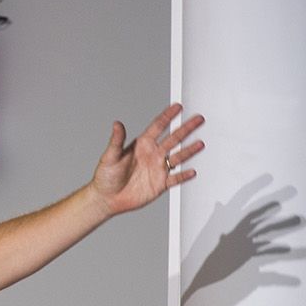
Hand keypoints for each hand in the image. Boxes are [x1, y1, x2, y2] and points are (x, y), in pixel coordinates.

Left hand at [89, 103, 204, 216]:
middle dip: (186, 129)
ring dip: (189, 150)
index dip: (167, 116)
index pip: (157, 127)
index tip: (178, 107)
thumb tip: (117, 124)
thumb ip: (116, 141)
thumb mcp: (110, 156)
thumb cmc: (105, 176)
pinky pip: (175, 179)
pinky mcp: (160, 184)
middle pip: (173, 139)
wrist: (107, 198)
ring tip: (200, 144)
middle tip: (198, 119)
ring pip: (177, 157)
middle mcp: (152, 155)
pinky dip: (183, 176)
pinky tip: (192, 172)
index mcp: (141, 145)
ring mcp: (158, 169)